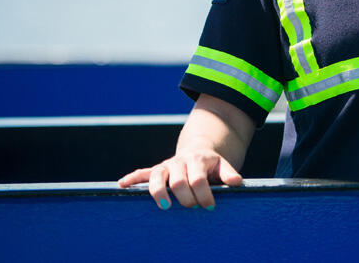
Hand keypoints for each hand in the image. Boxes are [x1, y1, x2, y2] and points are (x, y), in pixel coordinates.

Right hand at [118, 149, 242, 209]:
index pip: (198, 180)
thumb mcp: (223, 166)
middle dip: (185, 198)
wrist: (199, 149)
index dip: (203, 195)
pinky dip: (131, 178)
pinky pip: (142, 173)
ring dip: (158, 192)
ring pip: (157, 177)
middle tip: (192, 208)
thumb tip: (236, 182)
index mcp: (197, 161)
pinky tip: (122, 185)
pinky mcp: (157, 169)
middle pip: (178, 182)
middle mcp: (179, 162)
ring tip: (165, 206)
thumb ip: (229, 173)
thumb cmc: (211, 164)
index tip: (210, 207)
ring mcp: (166, 166)